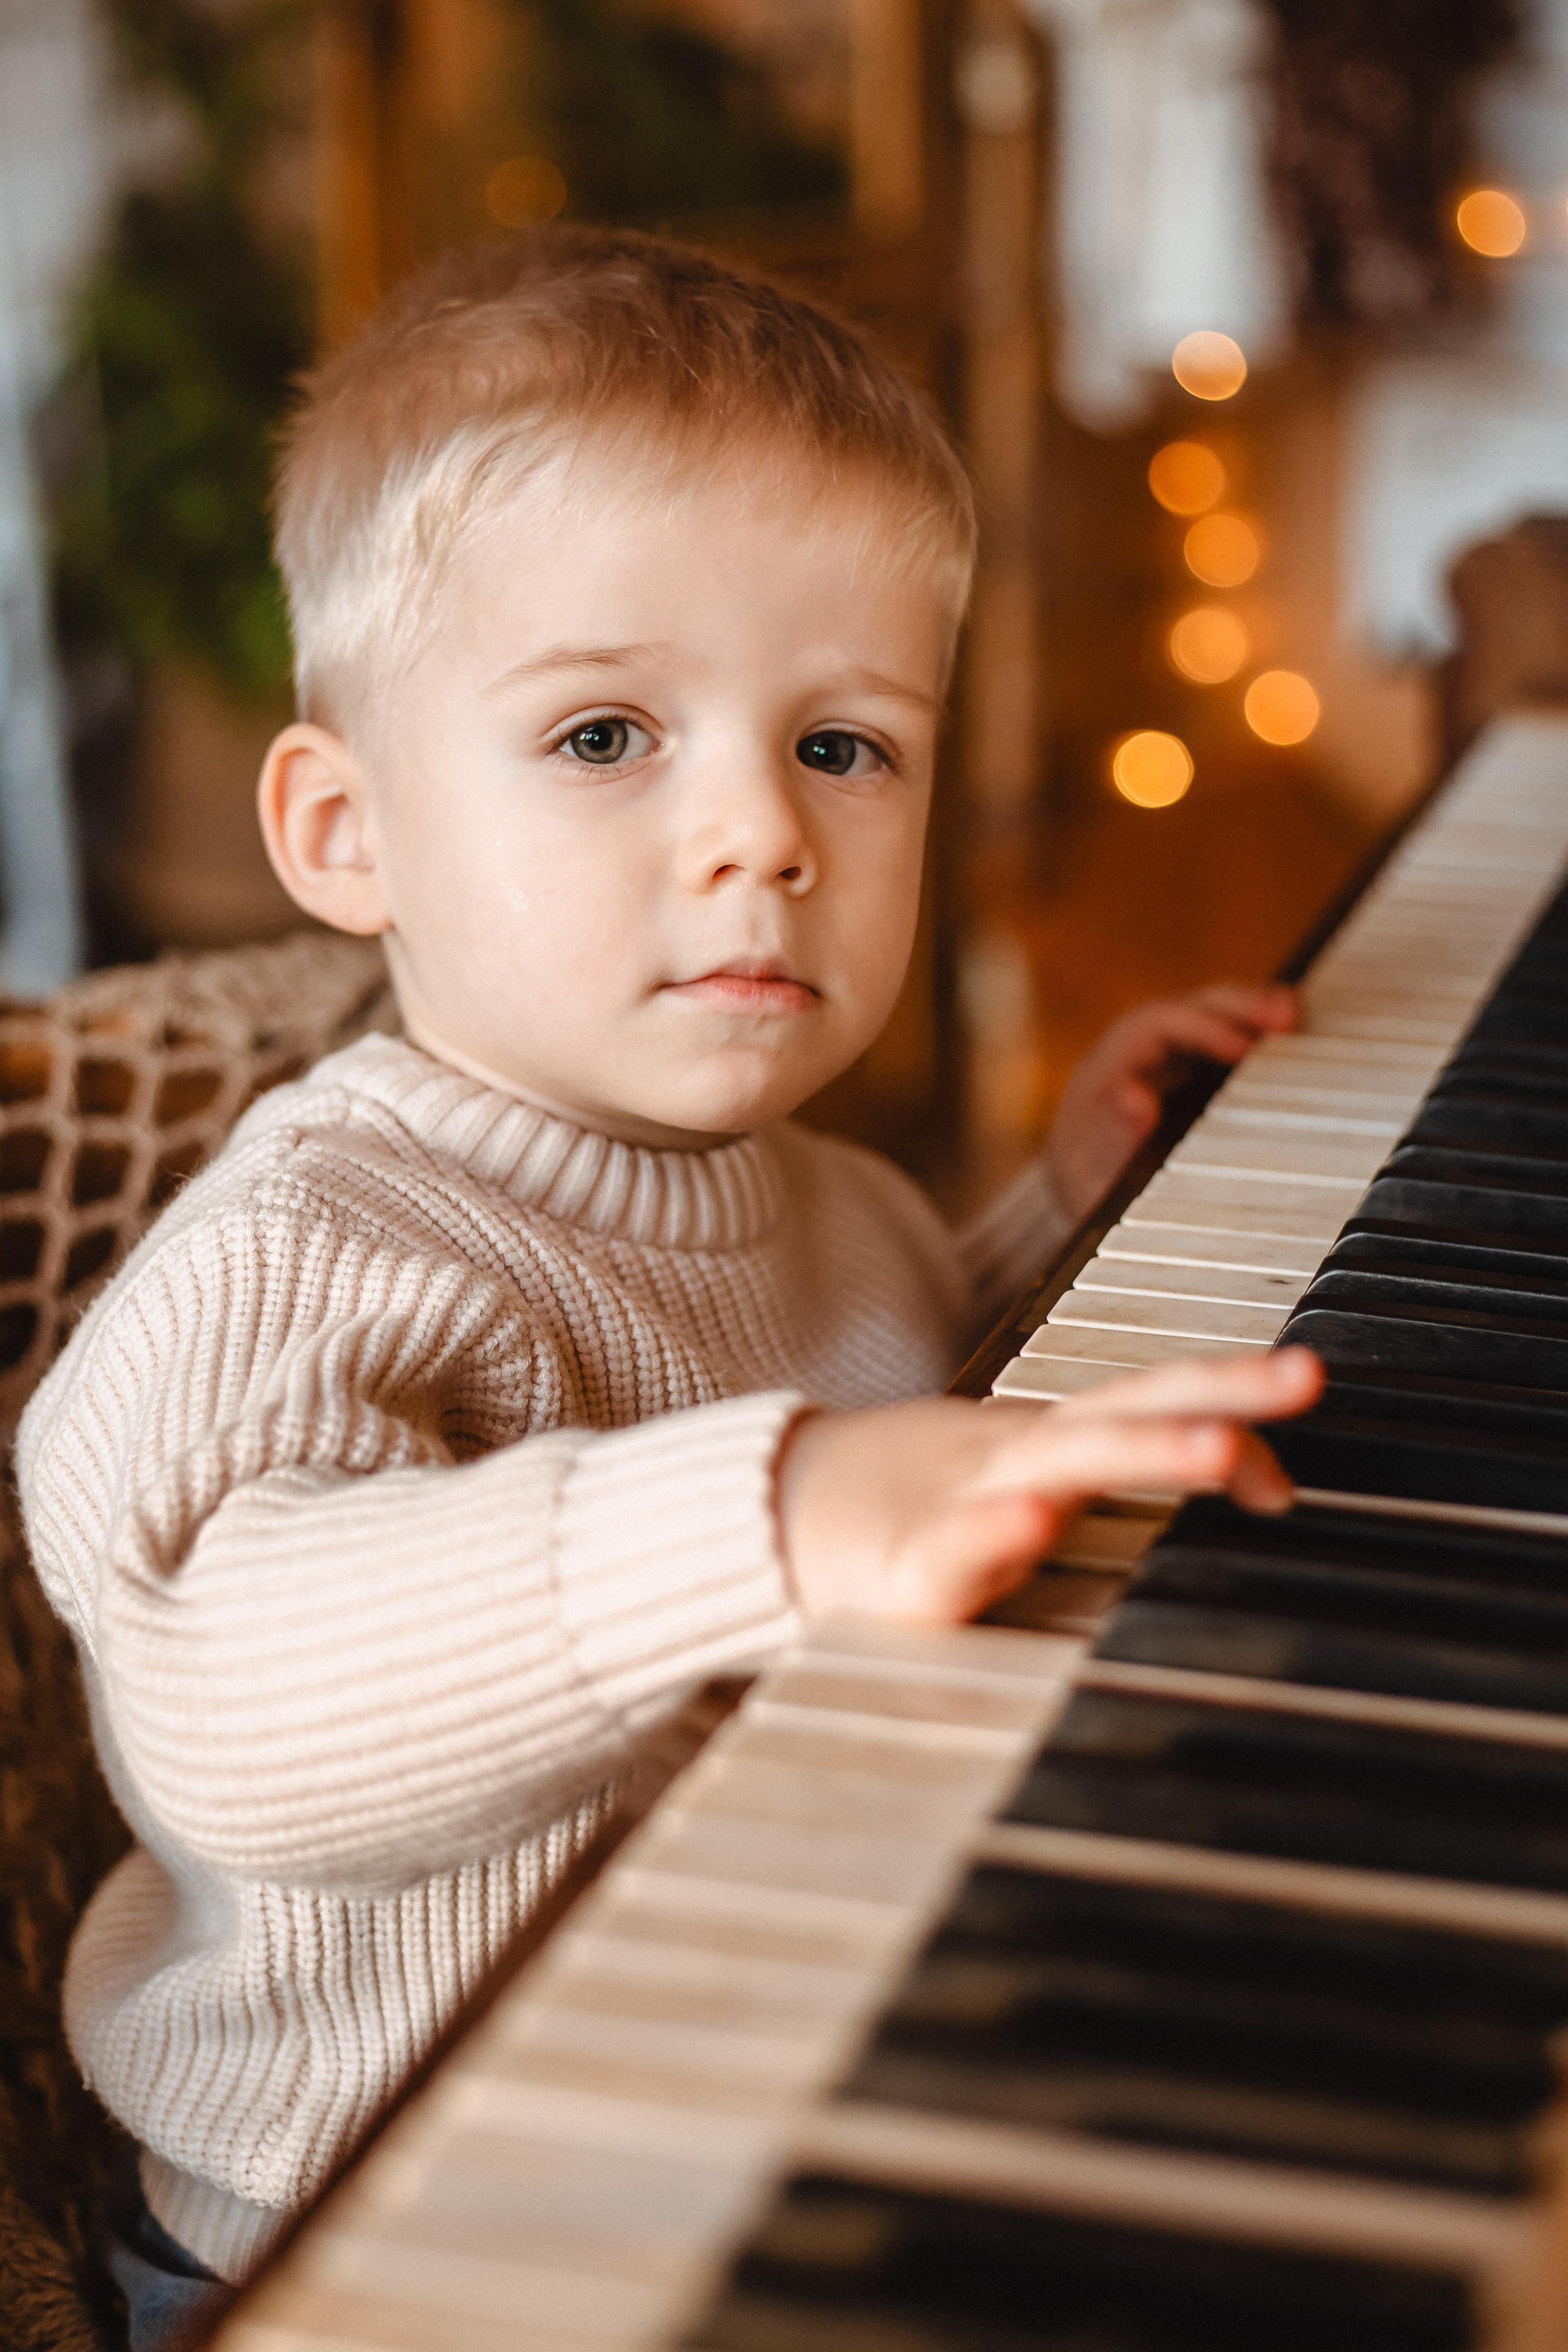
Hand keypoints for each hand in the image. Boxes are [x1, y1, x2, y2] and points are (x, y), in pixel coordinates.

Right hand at [776, 1346, 1322, 1626]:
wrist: (772, 1520)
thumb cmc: (918, 1510)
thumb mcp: (1031, 1481)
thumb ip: (1132, 1466)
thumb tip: (1268, 1473)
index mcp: (1043, 1440)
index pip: (1150, 1399)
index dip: (1231, 1393)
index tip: (1308, 1391)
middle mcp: (1012, 1459)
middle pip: (1125, 1413)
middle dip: (1215, 1396)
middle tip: (1304, 1376)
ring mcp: (957, 1506)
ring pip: (1057, 1471)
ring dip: (1141, 1455)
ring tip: (1220, 1450)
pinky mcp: (904, 1574)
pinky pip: (950, 1556)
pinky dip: (991, 1535)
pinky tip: (1029, 1523)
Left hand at [1044, 982, 1296, 1221]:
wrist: (1086, 1184)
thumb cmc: (1089, 1175)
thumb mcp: (1095, 1163)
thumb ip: (1113, 1133)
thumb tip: (1135, 1098)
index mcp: (1111, 1062)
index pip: (1157, 1026)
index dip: (1201, 1028)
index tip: (1242, 1048)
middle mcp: (1138, 1047)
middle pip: (1191, 1008)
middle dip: (1238, 1005)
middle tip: (1287, 1015)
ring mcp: (1165, 1052)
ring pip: (1212, 1015)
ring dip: (1253, 1012)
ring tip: (1296, 1015)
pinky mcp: (1188, 1065)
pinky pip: (1223, 1036)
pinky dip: (1255, 1032)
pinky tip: (1291, 1035)